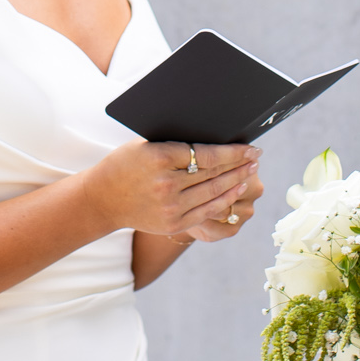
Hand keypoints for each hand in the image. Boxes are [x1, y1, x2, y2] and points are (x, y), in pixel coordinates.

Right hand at [87, 141, 259, 239]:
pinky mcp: (174, 223)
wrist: (103, 200)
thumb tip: (214, 136)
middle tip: (256, 156)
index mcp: (159, 158)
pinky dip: (225, 198)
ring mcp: (171, 207)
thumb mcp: (146, 145)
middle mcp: (166, 184)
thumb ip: (175, 142)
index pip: (206, 154)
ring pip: (214, 192)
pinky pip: (207, 210)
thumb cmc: (125, 164)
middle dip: (240, 164)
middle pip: (214, 173)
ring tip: (251, 170)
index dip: (233, 151)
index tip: (250, 146)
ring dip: (238, 181)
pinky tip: (237, 189)